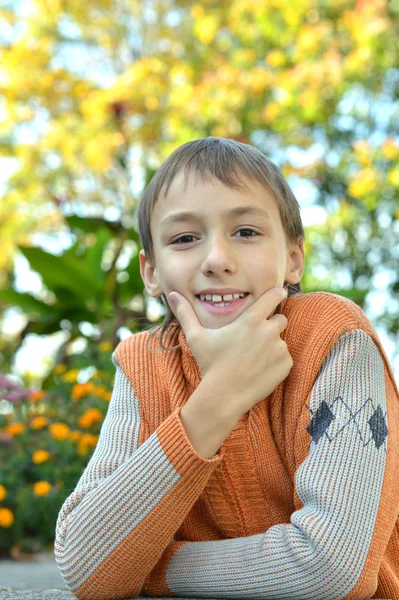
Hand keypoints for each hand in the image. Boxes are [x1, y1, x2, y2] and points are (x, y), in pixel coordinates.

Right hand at [168, 287, 291, 414]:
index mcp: (251, 320)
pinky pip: (284, 358)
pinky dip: (276, 362)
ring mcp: (279, 348)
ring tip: (253, 359)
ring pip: (281, 340)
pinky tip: (259, 370)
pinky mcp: (285, 364)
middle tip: (255, 338)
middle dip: (271, 324)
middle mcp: (268, 331)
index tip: (279, 293)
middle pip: (280, 318)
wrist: (224, 396)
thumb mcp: (196, 338)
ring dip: (272, 345)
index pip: (274, 296)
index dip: (277, 293)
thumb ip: (186, 314)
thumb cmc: (209, 365)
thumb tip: (172, 295)